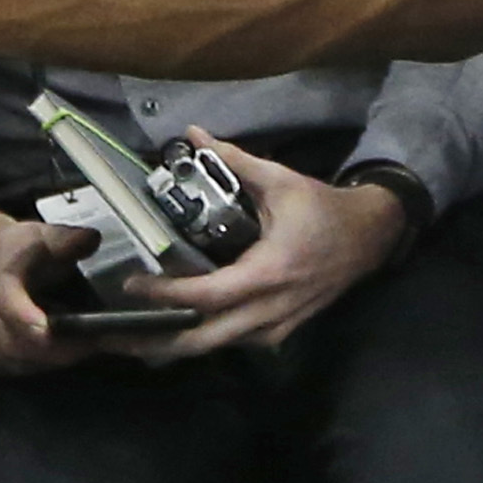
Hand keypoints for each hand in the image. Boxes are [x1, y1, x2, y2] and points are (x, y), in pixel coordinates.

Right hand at [0, 200, 93, 374]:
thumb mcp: (43, 236)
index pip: (8, 304)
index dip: (28, 322)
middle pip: (14, 343)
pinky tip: (41, 353)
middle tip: (89, 345)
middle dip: (56, 350)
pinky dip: (26, 366)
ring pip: (9, 361)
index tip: (50, 332)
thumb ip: (68, 240)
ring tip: (70, 345)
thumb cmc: (15, 250)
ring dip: (44, 360)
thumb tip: (91, 240)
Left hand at [137, 141, 405, 357]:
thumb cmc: (323, 209)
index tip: (131, 286)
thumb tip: (193, 134)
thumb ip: (233, 161)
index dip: (165, 295)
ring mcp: (275, 328)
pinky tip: (171, 334)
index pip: (206, 296)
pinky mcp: (278, 333)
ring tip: (130, 341)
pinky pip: (231, 344)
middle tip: (112, 338)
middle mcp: (270, 310)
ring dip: (172, 347)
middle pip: (203, 341)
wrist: (370, 238)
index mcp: (268, 273)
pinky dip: (199, 340)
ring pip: (215, 348)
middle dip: (155, 343)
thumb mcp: (280, 181)